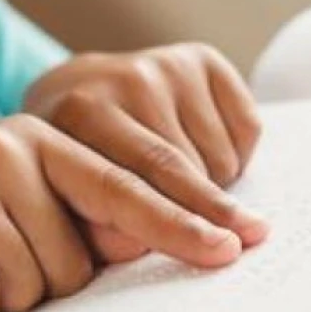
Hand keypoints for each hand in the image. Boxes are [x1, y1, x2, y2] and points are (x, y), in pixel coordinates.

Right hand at [0, 115, 246, 311]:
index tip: (237, 246)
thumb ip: (78, 221)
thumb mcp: (14, 219)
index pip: (128, 185)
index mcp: (39, 141)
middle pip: (75, 261)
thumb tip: (154, 239)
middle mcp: (2, 147)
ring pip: (28, 285)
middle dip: (42, 288)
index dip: (184, 221)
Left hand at [24, 43, 266, 261]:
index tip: (220, 252)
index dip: (177, 225)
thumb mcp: (64, 193)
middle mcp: (127, 79)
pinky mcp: (201, 59)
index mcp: (80, 113)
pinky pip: (246, 127)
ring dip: (214, 185)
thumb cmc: (73, 159)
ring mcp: (166, 65)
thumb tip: (142, 243)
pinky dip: (236, 155)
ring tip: (183, 185)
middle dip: (213, 214)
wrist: (76, 92)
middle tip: (237, 244)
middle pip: (185, 168)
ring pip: (219, 156)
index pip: (135, 184)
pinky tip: (202, 152)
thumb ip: (94, 227)